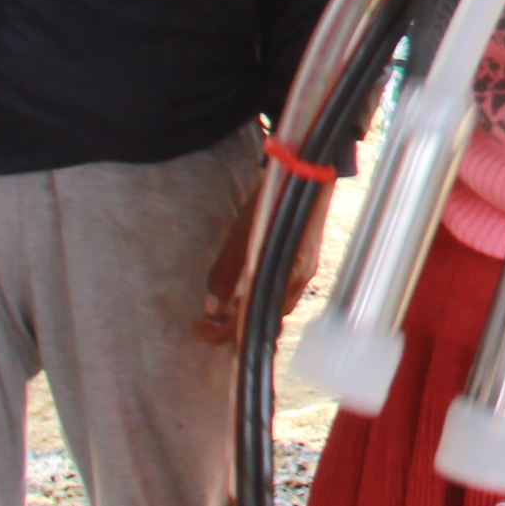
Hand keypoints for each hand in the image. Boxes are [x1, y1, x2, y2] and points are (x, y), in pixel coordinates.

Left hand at [192, 165, 336, 345]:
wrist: (307, 172)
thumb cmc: (274, 202)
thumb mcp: (241, 238)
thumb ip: (226, 274)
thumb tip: (212, 307)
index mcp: (280, 281)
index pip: (246, 323)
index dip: (218, 332)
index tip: (197, 328)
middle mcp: (297, 283)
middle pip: (264, 322)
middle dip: (233, 327)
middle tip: (208, 321)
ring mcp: (305, 273)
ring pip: (275, 309)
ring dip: (249, 313)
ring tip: (226, 307)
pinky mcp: (306, 262)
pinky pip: (283, 294)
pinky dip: (263, 299)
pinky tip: (250, 288)